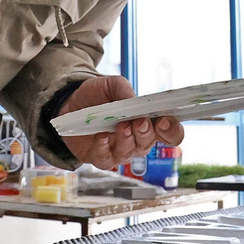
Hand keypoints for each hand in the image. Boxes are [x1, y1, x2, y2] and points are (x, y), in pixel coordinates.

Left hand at [57, 76, 183, 169]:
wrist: (71, 104)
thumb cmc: (98, 96)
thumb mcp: (111, 84)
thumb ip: (124, 89)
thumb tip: (134, 100)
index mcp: (148, 123)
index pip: (170, 133)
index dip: (172, 130)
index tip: (165, 120)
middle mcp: (137, 141)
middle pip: (150, 144)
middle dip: (147, 133)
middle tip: (141, 122)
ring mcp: (119, 151)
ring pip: (129, 153)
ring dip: (127, 140)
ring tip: (122, 126)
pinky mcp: (100, 158)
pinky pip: (106, 159)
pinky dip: (104, 147)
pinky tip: (101, 136)